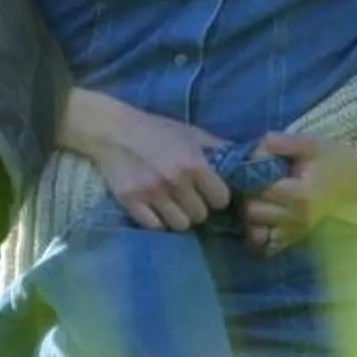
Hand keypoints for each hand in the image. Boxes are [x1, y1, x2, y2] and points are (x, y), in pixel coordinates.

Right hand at [62, 87, 230, 231]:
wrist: (113, 130)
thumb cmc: (157, 130)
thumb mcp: (191, 133)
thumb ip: (217, 149)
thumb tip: (243, 163)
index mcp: (194, 163)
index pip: (220, 199)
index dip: (216, 196)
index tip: (209, 192)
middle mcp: (176, 181)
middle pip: (200, 215)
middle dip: (197, 207)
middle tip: (188, 197)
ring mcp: (152, 194)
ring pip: (180, 225)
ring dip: (178, 216)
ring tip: (172, 204)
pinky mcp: (131, 203)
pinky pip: (155, 226)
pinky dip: (157, 220)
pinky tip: (155, 208)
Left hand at [243, 131, 356, 255]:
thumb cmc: (333, 156)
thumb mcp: (308, 142)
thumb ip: (277, 143)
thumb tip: (251, 152)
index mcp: (300, 194)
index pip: (258, 190)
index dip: (249, 176)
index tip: (253, 166)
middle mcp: (297, 219)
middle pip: (252, 213)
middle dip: (248, 196)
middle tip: (254, 182)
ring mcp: (297, 232)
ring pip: (255, 233)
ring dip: (251, 217)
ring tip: (259, 199)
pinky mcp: (297, 238)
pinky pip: (267, 247)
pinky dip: (260, 235)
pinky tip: (263, 219)